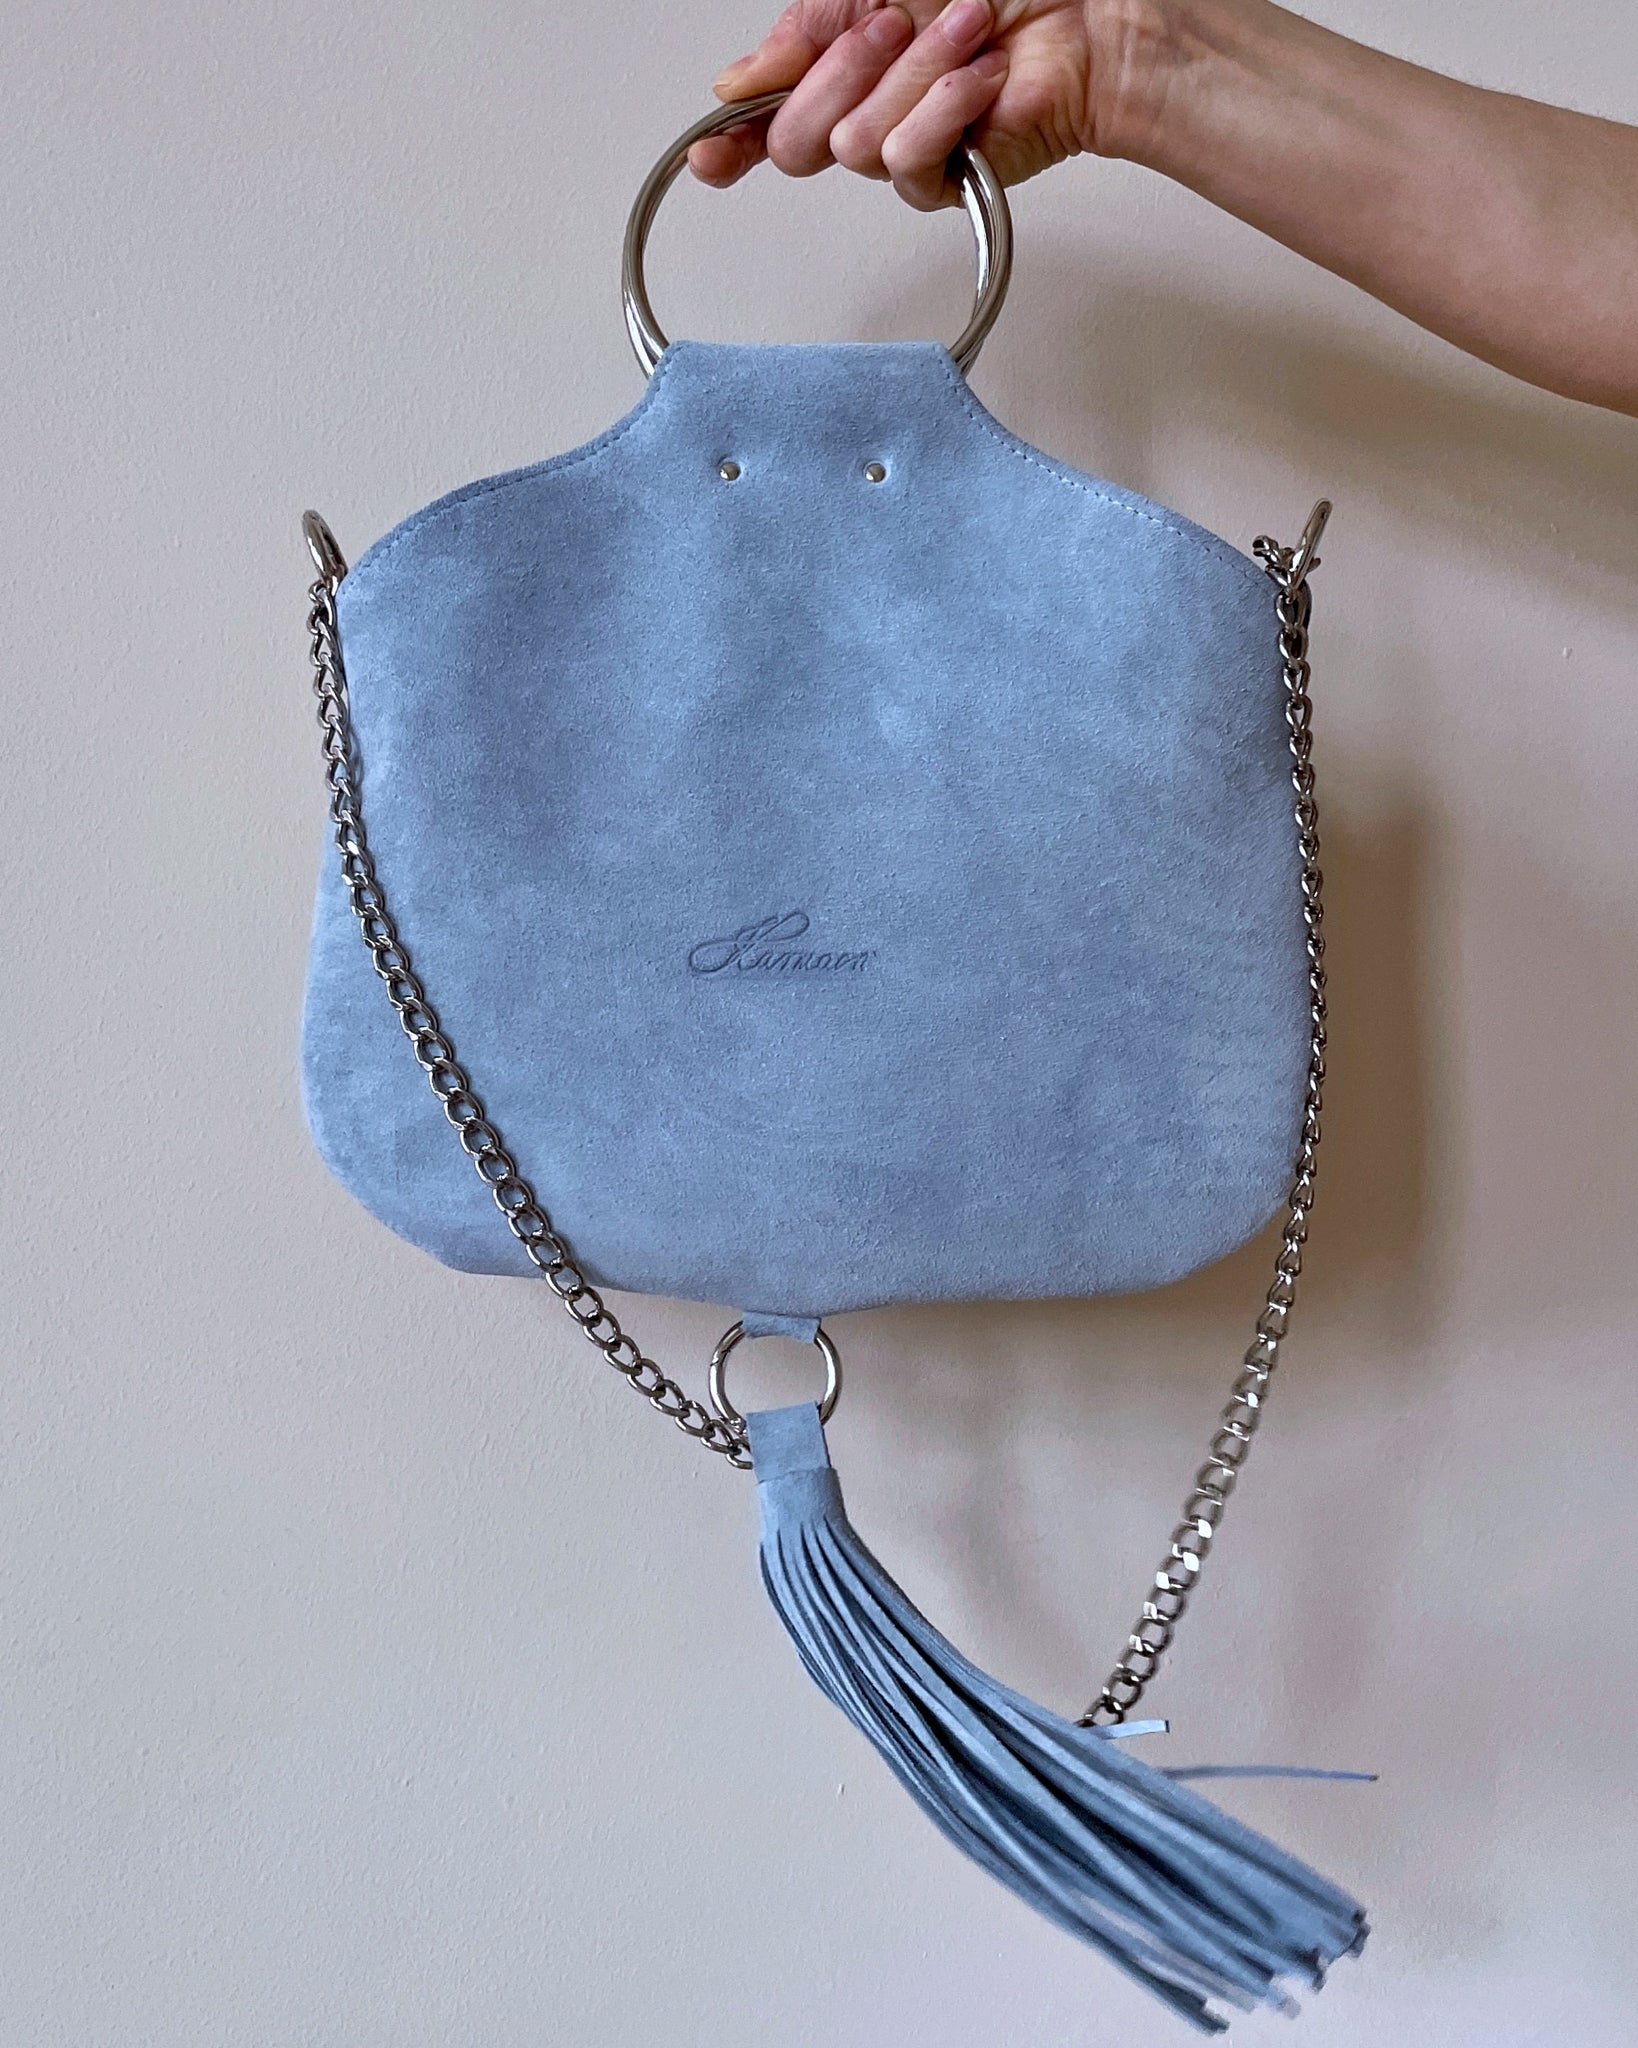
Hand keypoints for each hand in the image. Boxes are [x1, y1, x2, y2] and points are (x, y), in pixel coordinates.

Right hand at [688, 0, 1173, 209]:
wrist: (1091, 13)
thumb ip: (805, 30)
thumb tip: (741, 81)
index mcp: (842, 62)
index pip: (765, 119)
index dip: (728, 144)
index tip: (705, 157)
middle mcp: (866, 111)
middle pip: (794, 144)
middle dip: (839, 72)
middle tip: (894, 24)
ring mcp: (904, 152)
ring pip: (855, 147)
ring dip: (914, 74)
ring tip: (968, 33)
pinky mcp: (946, 181)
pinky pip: (906, 164)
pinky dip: (945, 108)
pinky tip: (981, 79)